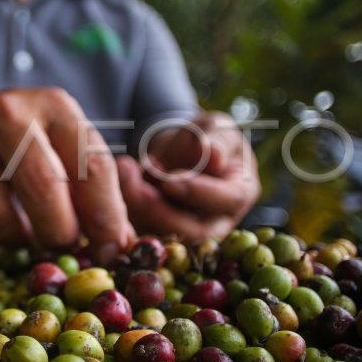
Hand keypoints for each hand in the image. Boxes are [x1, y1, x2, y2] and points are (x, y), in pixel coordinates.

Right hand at [0, 86, 135, 252]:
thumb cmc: (21, 140)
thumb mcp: (62, 146)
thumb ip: (95, 190)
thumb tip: (123, 245)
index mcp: (54, 107)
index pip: (91, 167)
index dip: (106, 217)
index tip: (111, 250)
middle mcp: (7, 114)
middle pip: (43, 189)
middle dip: (58, 231)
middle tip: (60, 243)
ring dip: (13, 237)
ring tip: (19, 227)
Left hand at [117, 111, 258, 241]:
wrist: (182, 149)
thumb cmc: (207, 136)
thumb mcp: (216, 127)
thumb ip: (216, 139)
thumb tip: (213, 154)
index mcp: (240, 192)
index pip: (227, 201)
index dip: (198, 193)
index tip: (170, 180)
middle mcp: (219, 220)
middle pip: (193, 231)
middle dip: (158, 209)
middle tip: (133, 180)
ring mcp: (189, 231)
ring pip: (162, 234)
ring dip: (137, 206)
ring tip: (126, 171)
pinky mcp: (161, 233)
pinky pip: (142, 230)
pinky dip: (126, 207)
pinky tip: (121, 178)